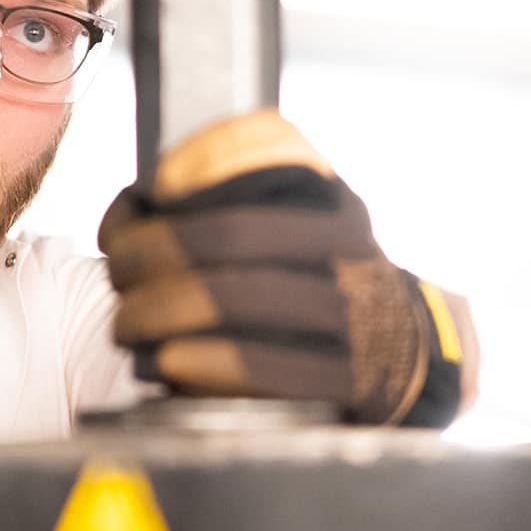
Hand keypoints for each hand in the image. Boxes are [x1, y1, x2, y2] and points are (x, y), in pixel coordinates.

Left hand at [98, 111, 470, 425]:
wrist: (411, 356)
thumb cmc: (325, 286)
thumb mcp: (306, 227)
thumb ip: (240, 202)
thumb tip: (140, 204)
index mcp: (333, 200)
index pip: (266, 152)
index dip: (197, 164)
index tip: (149, 189)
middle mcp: (349, 245)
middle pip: (232, 233)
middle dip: (154, 251)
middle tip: (119, 270)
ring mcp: (356, 311)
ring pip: (243, 297)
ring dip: (164, 310)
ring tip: (128, 322)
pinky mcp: (351, 378)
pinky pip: (269, 368)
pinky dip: (207, 362)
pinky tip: (168, 361)